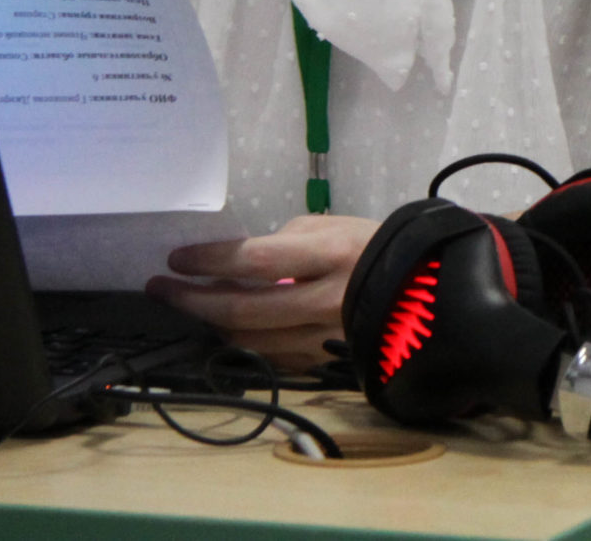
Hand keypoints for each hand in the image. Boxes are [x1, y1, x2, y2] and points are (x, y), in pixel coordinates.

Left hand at [149, 213, 379, 369]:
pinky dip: (243, 342)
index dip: (210, 262)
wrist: (428, 292)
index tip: (176, 259)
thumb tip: (243, 264)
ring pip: (249, 341)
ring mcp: (322, 339)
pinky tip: (224, 330)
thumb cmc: (375, 247)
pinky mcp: (323, 363)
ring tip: (188, 308)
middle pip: (242, 310)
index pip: (255, 261)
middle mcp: (323, 301)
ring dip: (211, 326)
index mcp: (330, 256)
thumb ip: (287, 243)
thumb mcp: (334, 227)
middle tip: (161, 289)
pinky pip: (270, 357)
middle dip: (192, 301)